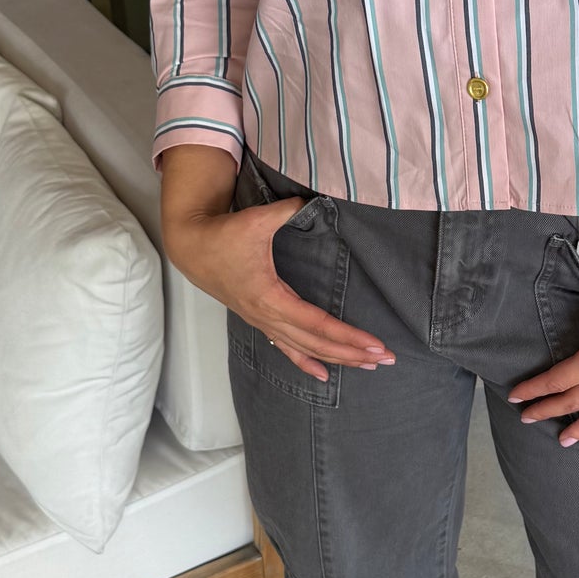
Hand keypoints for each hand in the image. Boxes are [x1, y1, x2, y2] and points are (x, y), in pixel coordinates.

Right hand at [164, 189, 394, 382]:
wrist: (192, 248)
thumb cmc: (223, 235)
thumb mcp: (255, 221)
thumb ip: (286, 211)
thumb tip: (312, 201)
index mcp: (270, 297)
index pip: (317, 324)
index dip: (348, 336)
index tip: (375, 344)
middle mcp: (268, 316)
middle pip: (316, 343)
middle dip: (353, 353)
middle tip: (385, 359)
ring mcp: (263, 322)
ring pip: (305, 349)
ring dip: (337, 359)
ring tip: (368, 366)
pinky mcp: (260, 320)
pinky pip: (287, 349)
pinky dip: (307, 362)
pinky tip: (324, 376)